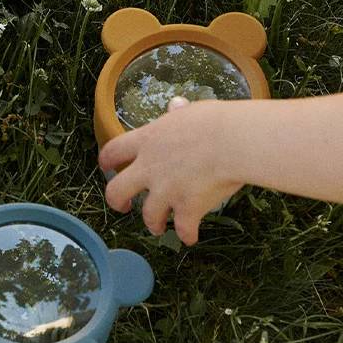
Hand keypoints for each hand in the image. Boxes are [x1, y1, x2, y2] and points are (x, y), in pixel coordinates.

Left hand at [100, 99, 243, 244]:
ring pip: (149, 216)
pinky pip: (184, 229)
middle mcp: (150, 168)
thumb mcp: (192, 113)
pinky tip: (191, 237)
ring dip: (154, 223)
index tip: (108, 167)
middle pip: (117, 191)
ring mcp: (166, 191)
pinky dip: (187, 235)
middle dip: (117, 201)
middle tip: (123, 206)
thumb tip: (176, 105)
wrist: (234, 142)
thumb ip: (179, 114)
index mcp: (148, 141)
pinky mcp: (187, 209)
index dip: (107, 161)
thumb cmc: (217, 122)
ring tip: (160, 227)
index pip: (113, 151)